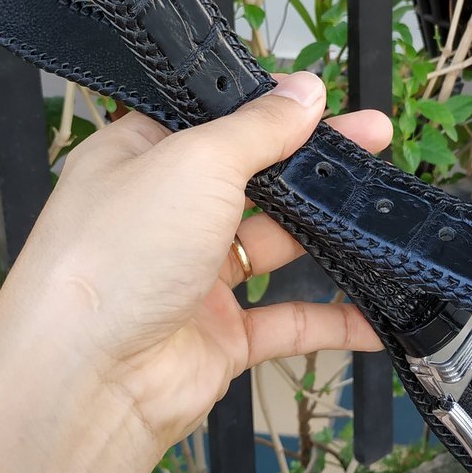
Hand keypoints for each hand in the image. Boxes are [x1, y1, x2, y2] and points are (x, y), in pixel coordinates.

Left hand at [0, 71, 389, 452]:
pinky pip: (285, 321)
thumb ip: (257, 127)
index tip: (324, 97)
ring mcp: (192, 276)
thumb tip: (305, 89)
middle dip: (314, 159)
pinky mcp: (219, 336)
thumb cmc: (122, 251)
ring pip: (274, 244)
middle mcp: (164, 213)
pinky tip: (376, 313)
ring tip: (385, 207)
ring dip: (328, 229)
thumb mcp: (195, 163)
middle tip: (377, 135)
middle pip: (253, 176)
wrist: (86, 384)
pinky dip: (331, 319)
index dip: (268, 106)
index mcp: (141, 158)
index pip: (212, 119)